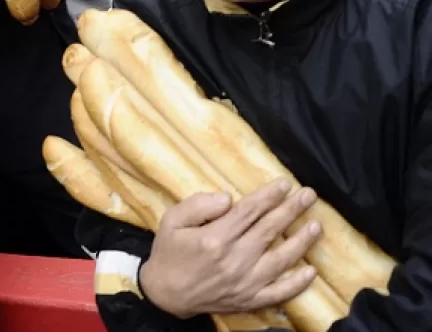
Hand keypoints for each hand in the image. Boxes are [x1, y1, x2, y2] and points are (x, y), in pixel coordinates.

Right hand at [139, 180, 322, 318]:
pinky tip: (311, 271)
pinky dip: (297, 283)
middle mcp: (234, 260)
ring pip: (281, 259)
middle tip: (309, 194)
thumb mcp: (171, 220)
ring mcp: (245, 282)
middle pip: (269, 229)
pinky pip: (279, 292)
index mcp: (215, 238)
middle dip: (291, 209)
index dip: (269, 196)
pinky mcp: (250, 300)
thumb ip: (198, 205)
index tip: (285, 184)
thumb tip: (228, 198)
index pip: (249, 211)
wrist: (166, 294)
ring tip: (316, 226)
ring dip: (301, 241)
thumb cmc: (169, 253)